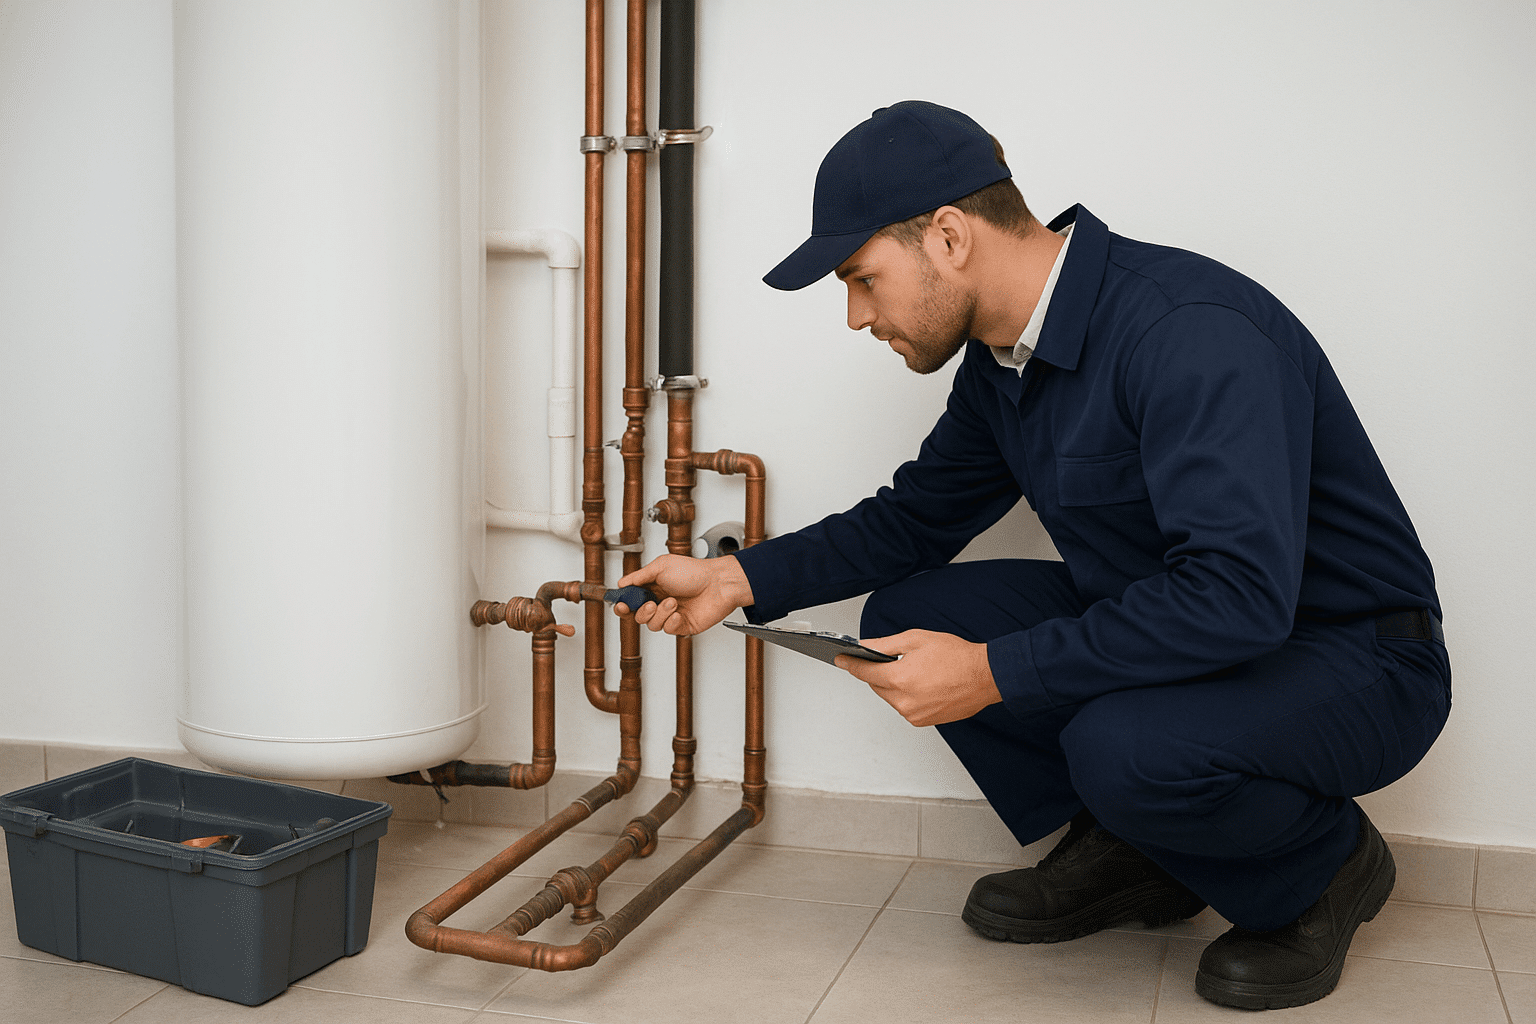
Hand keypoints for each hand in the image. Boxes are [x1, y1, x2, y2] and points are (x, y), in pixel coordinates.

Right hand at [613, 554, 754, 635]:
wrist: (718, 584)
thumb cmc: (694, 572)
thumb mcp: (662, 566)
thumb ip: (640, 576)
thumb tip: (622, 583)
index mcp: (653, 586)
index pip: (631, 600)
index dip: (623, 605)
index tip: (620, 605)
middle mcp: (660, 601)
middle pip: (638, 616)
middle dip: (641, 611)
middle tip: (651, 603)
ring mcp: (671, 615)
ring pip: (652, 624)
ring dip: (660, 614)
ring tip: (673, 602)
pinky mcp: (682, 626)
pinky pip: (668, 630)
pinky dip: (672, 622)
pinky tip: (680, 613)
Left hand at [835, 630, 1001, 726]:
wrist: (985, 676)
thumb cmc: (957, 656)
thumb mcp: (916, 640)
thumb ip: (885, 645)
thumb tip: (864, 646)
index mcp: (899, 679)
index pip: (864, 672)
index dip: (851, 664)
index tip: (841, 659)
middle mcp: (904, 701)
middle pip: (876, 686)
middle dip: (879, 672)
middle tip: (892, 660)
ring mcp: (913, 714)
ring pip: (890, 698)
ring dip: (893, 685)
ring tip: (915, 671)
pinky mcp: (923, 721)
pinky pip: (904, 707)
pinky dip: (906, 696)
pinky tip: (922, 684)